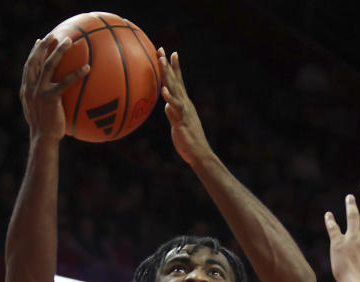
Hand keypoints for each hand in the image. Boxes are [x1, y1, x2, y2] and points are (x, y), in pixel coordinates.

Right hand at [19, 35, 89, 142]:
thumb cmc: (45, 129)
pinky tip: (87, 68)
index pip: (29, 66)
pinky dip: (76, 74)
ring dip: (58, 51)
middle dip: (43, 46)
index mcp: (26, 89)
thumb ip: (43, 99)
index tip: (40, 41)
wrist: (42, 139)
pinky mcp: (50, 98)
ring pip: (48, 66)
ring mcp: (39, 92)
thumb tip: (54, 94)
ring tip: (69, 41)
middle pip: (35, 61)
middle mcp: (30, 88)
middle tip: (53, 35)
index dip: (34, 52)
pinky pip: (64, 83)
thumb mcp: (39, 111)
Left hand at [158, 49, 211, 164]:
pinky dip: (170, 97)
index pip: (178, 82)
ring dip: (168, 74)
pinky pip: (175, 107)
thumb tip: (165, 106)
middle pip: (175, 80)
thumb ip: (172, 113)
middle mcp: (185, 103)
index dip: (174, 68)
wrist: (198, 153)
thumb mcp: (177, 124)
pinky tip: (163, 89)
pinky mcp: (182, 120)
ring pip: (175, 89)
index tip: (170, 53)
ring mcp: (184, 110)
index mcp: (183, 103)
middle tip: (160, 50)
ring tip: (161, 61)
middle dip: (168, 65)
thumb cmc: (188, 141)